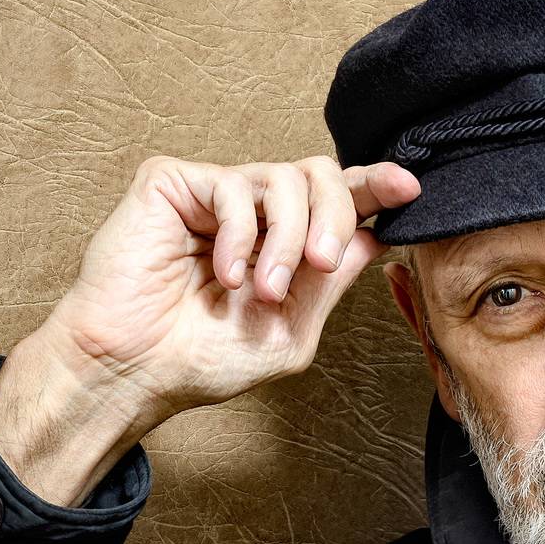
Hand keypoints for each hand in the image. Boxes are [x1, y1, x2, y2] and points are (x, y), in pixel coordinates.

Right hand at [40, 154, 421, 423]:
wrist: (135, 369)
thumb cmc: (202, 360)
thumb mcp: (290, 331)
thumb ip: (331, 284)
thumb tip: (375, 234)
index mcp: (284, 244)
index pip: (338, 202)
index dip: (375, 187)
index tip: (409, 188)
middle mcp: (254, 212)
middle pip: (322, 174)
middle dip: (335, 218)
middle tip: (321, 266)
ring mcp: (214, 193)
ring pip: (286, 178)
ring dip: (287, 241)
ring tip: (261, 291)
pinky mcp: (174, 182)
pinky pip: (235, 187)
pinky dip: (241, 237)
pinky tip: (226, 276)